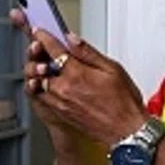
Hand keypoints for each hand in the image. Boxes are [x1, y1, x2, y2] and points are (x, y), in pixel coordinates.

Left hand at [13, 17, 146, 148]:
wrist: (125, 132)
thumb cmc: (123, 104)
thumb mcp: (112, 69)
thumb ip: (88, 52)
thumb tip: (73, 39)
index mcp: (76, 75)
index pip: (53, 49)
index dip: (43, 37)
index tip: (40, 32)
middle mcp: (63, 89)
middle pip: (40, 65)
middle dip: (38, 54)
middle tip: (39, 47)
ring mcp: (59, 102)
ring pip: (38, 81)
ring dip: (38, 71)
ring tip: (44, 64)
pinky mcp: (59, 113)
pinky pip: (42, 96)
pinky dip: (41, 87)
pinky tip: (48, 83)